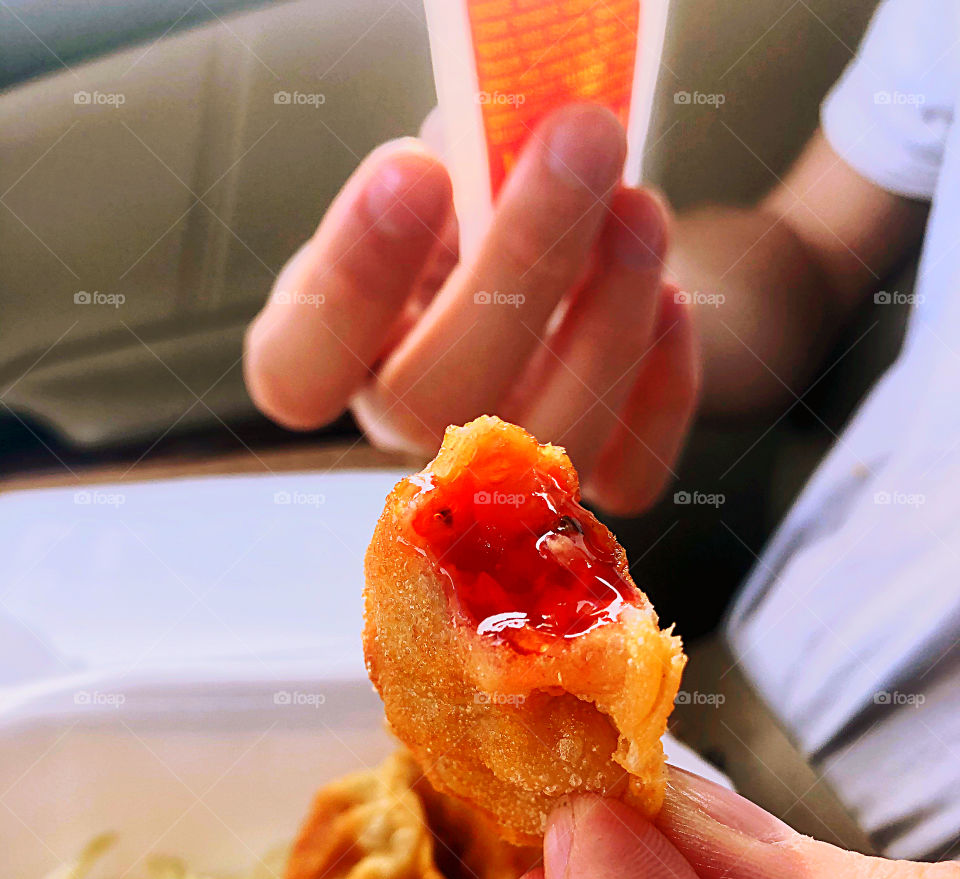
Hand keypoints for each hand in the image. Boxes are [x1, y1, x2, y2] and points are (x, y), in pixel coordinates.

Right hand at [244, 104, 699, 513]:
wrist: (572, 254)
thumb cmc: (484, 204)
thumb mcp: (449, 166)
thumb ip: (457, 160)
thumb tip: (498, 145)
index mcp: (337, 354)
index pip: (296, 370)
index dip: (351, 284)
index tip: (415, 167)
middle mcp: (410, 424)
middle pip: (434, 402)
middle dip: (519, 263)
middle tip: (580, 140)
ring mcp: (499, 469)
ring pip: (547, 439)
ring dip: (608, 319)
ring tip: (642, 206)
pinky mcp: (593, 483)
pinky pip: (631, 476)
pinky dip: (664, 387)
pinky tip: (675, 300)